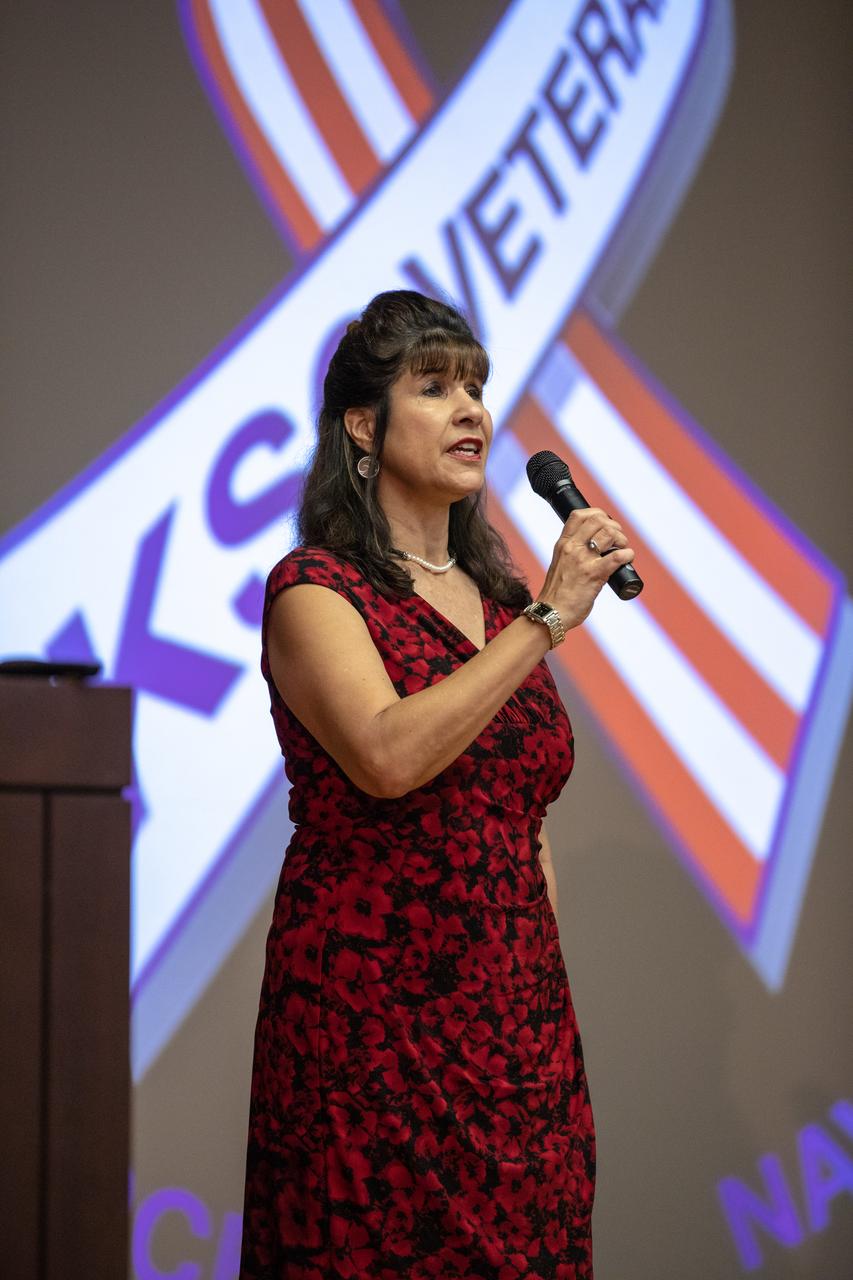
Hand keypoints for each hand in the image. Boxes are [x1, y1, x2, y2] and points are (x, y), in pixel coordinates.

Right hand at [537, 508, 634, 630]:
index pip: (578, 515)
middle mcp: (572, 548)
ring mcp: (582, 560)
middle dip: (614, 526)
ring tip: (623, 550)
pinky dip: (627, 555)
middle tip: (618, 540)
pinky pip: (616, 557)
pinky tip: (627, 559)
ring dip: (622, 540)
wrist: (551, 613)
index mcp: (563, 544)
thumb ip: (574, 553)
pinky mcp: (593, 575)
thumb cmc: (558, 593)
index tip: (606, 524)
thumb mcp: (561, 564)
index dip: (598, 514)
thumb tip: (596, 548)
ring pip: (608, 534)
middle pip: (597, 520)